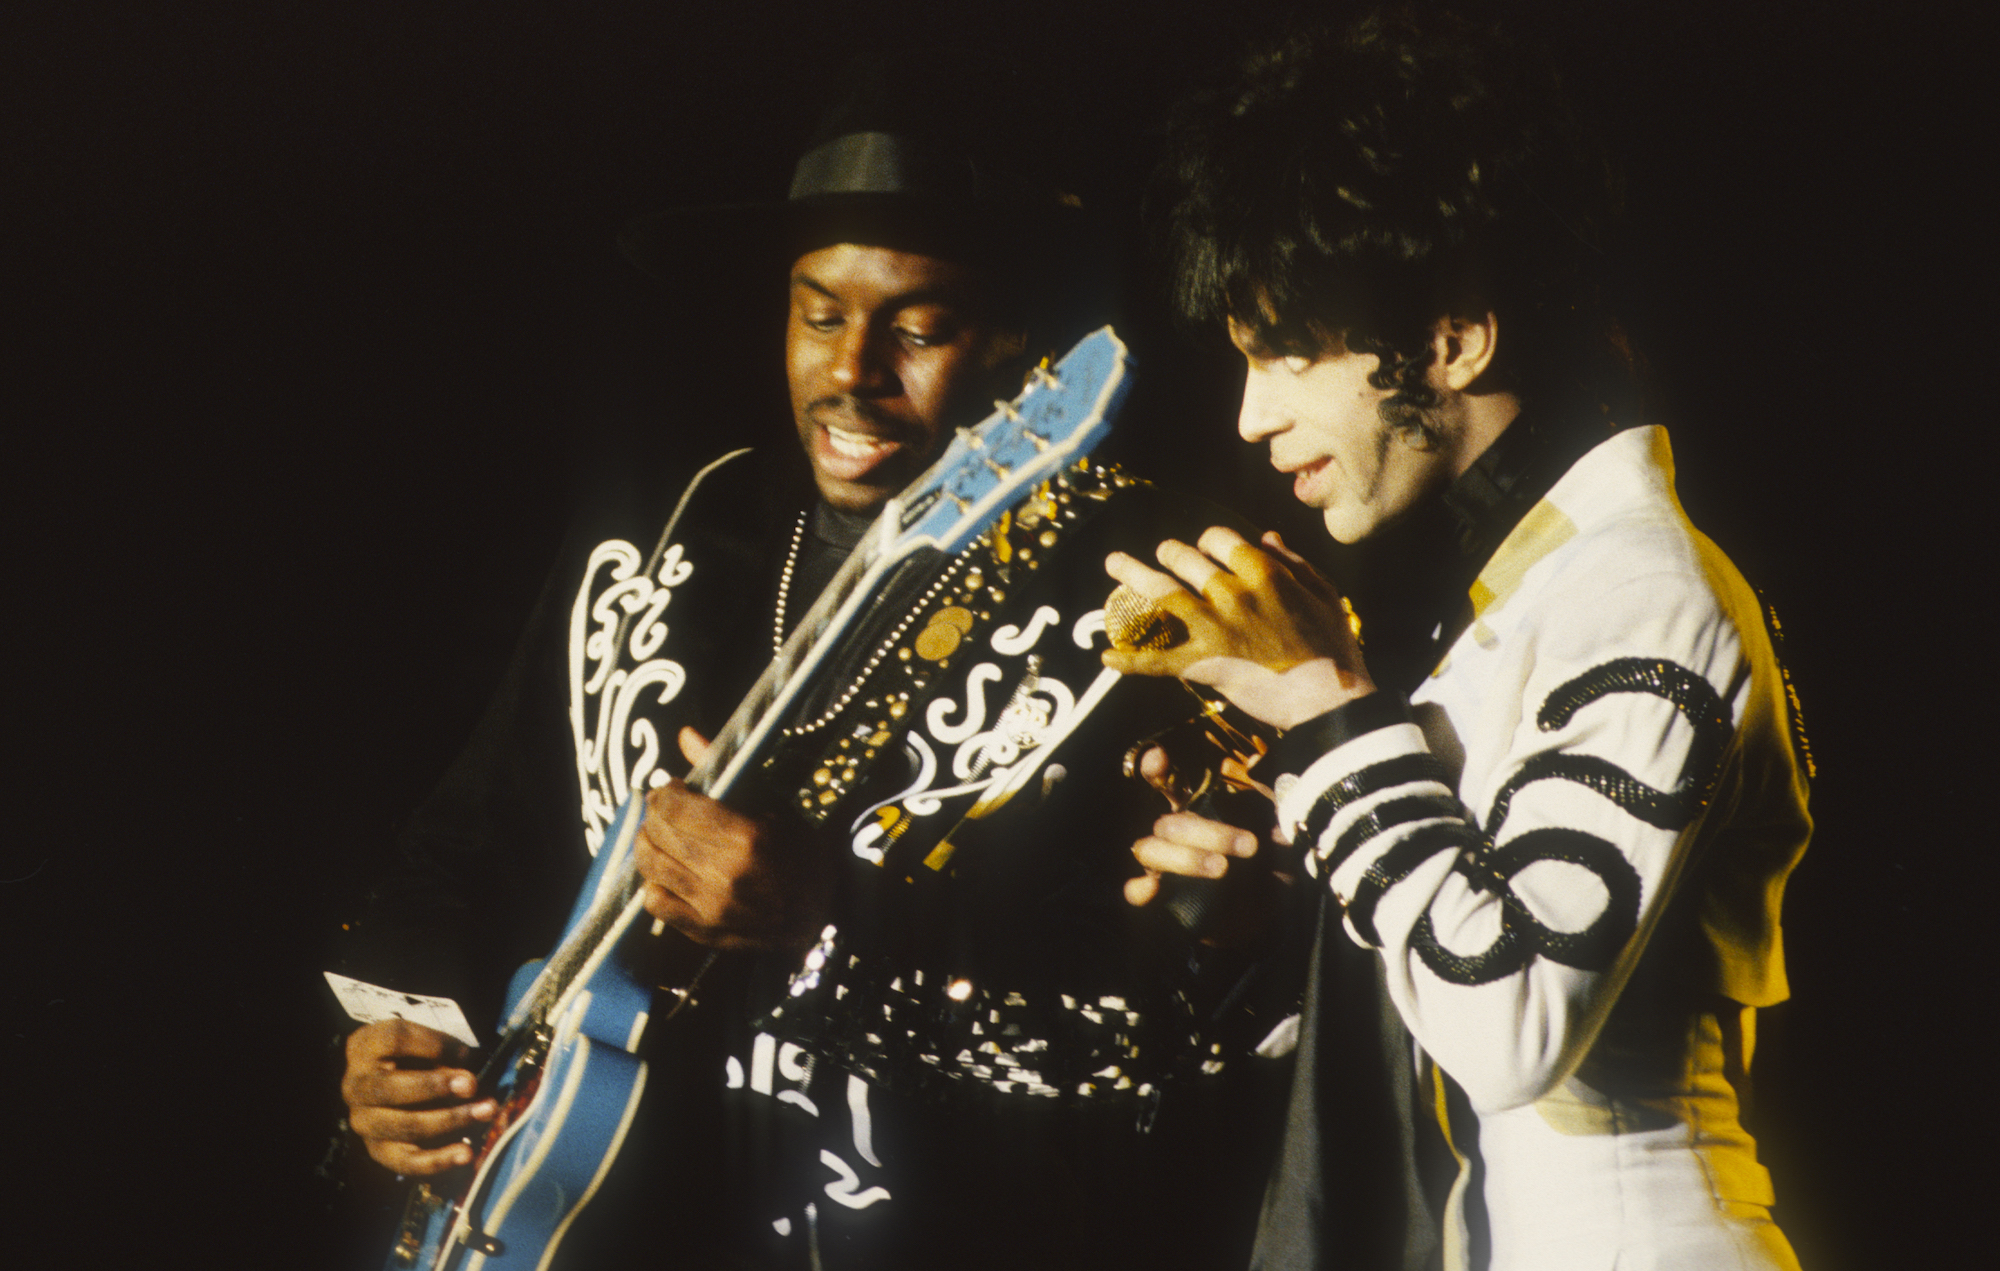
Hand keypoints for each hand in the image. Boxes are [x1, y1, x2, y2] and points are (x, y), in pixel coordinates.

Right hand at [341, 1018, 494, 1175]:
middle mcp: (355, 1086)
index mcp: (365, 1047)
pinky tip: (465, 1154)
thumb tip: (469, 1077)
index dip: (433, 1045)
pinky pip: (406, 1162)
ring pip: (403, 1126)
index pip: (395, 1040)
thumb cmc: (414, 1055)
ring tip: (484, 1112)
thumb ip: (443, 1053)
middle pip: (390, 1088)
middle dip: (435, 1087)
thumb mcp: (424, 1043)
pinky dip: (438, 1160)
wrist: (391, 1082)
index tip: (465, 1052)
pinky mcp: (378, 1151)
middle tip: (472, 1084)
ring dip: (448, 1121)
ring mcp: (364, 1122)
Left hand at [634, 727, 831, 953]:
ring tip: (660, 835)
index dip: (665, 792)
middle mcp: (726, 875)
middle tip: (663, 809)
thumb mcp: (775, 806)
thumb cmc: (803, 853)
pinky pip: (655, 904)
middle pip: (659, 834)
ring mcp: (713, 908)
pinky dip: (653, 882)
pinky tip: (668, 871)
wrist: (822, 915)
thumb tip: (685, 736)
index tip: (673, 788)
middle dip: (654, 814)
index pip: (676, 807)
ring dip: (648, 843)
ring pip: (651, 866)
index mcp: (748, 838)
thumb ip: (725, 772)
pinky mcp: (704, 933)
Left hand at [1102, 526, 1373, 728]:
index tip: (1206, 547)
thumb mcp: (1324, 595)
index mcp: (1264, 573)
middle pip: (1187, 560)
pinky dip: (1130, 660)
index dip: (1209, 540)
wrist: (1330, 701)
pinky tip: (1107, 656)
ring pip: (1162, 593)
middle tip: (1162, 552)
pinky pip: (1158, 660)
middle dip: (1170, 553)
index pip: (1220, 539)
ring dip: (1133, 574)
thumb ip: (1294, 563)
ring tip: (1114, 564)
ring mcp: (1215, 627)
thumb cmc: (1334, 650)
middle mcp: (1233, 592)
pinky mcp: (1203, 663)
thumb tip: (1267, 536)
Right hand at [1124, 744, 1286, 945]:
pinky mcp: (1159, 900)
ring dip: (1186, 858)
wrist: (1269, 917)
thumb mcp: (1274, 829)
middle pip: (1169, 824)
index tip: (1159, 758)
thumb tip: (1252, 764)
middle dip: (1207, 832)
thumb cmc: (1267, 867)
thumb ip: (1268, 796)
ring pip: (1150, 851)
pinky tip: (1156, 888)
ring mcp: (1162, 868)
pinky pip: (1133, 892)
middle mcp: (1172, 838)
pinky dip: (1140, 889)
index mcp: (1193, 814)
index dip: (1154, 771)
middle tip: (1249, 847)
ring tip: (1222, 869)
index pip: (1164, 785)